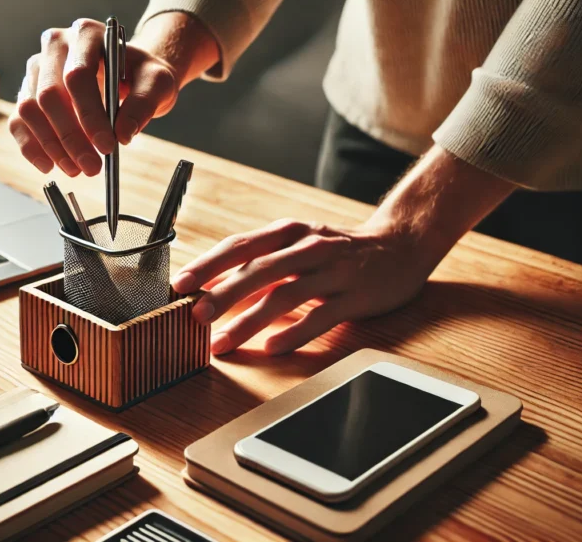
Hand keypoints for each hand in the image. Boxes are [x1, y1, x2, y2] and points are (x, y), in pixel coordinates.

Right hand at [7, 18, 179, 177]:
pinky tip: (50, 165)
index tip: (107, 146)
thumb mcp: (157, 82)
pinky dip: (31, 147)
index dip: (90, 115)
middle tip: (91, 167)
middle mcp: (55, 46)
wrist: (129, 75)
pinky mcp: (28, 91)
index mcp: (86, 34)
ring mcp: (37, 68)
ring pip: (30, 109)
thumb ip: (144, 103)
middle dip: (70, 137)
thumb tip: (123, 134)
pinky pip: (19, 121)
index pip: (78, 76)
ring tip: (76, 168)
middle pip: (50, 94)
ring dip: (51, 146)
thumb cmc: (140, 75)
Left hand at [171, 217, 438, 355]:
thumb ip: (258, 266)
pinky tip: (271, 348)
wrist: (401, 246)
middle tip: (195, 316)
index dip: (209, 265)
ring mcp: (333, 271)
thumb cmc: (338, 250)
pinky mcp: (355, 296)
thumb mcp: (296, 248)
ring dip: (249, 321)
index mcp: (288, 233)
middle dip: (223, 293)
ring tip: (223, 342)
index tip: (180, 285)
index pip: (241, 246)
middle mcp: (308, 247)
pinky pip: (321, 317)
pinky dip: (294, 333)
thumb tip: (212, 289)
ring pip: (285, 295)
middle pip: (259, 270)